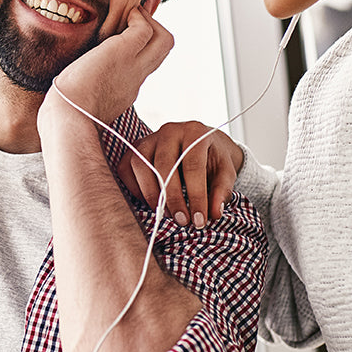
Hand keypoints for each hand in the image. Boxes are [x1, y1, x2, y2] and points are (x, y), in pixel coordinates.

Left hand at [44, 0, 171, 125]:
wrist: (67, 116)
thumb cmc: (66, 111)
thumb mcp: (80, 99)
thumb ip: (83, 90)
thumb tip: (68, 84)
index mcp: (125, 90)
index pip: (145, 63)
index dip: (142, 44)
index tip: (132, 31)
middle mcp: (136, 79)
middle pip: (164, 49)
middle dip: (155, 27)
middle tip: (137, 16)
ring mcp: (133, 66)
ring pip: (164, 40)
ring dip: (150, 20)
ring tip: (130, 14)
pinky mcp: (123, 52)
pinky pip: (144, 29)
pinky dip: (138, 17)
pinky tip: (123, 14)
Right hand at [116, 121, 243, 227]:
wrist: (200, 143)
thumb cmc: (213, 158)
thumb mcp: (226, 172)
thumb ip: (221, 191)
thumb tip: (213, 213)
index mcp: (195, 132)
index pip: (193, 165)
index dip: (196, 196)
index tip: (199, 220)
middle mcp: (170, 130)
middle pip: (164, 165)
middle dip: (172, 198)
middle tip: (182, 221)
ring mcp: (149, 137)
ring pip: (140, 165)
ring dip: (151, 194)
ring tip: (166, 214)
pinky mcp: (135, 148)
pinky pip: (126, 168)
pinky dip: (135, 189)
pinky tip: (150, 203)